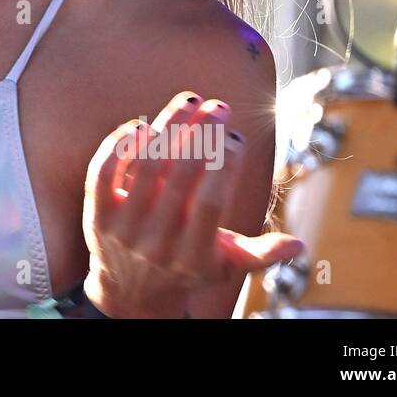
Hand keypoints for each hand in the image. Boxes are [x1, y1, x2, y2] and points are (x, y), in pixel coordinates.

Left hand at [81, 90, 304, 317]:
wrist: (130, 294)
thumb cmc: (187, 269)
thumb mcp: (226, 268)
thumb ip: (261, 255)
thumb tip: (300, 245)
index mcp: (193, 256)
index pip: (210, 204)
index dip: (224, 166)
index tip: (236, 137)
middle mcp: (156, 243)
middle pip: (178, 177)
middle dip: (202, 134)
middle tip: (219, 106)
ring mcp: (122, 228)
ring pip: (144, 167)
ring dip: (168, 127)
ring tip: (190, 101)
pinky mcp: (96, 215)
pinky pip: (102, 172)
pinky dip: (119, 144)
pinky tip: (141, 123)